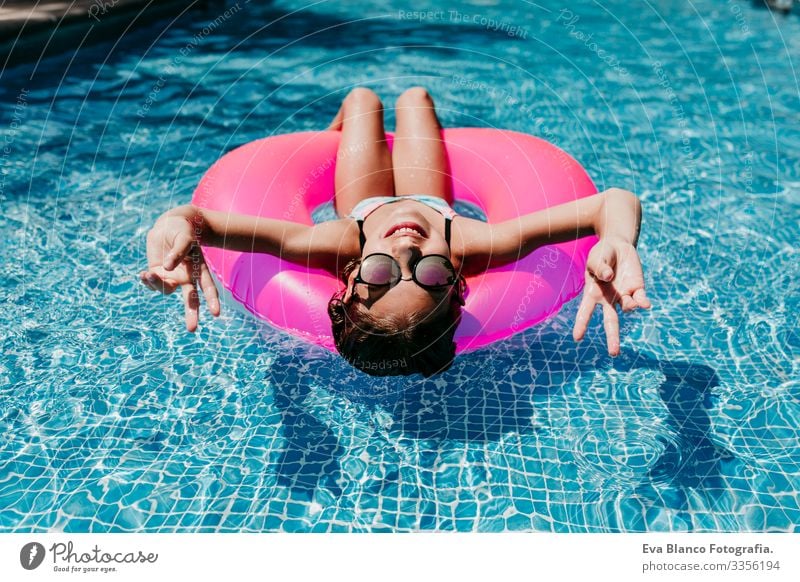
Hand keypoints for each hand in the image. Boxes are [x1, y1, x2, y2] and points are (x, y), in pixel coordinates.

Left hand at [139, 206, 219, 331]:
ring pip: (167, 290)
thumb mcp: (183, 238)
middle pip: (191, 298)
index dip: (211, 299)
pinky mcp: (158, 272)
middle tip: (192, 330)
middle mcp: (186, 276)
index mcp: (198, 268)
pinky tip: (143, 274)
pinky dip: (147, 280)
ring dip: (157, 285)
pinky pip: (152, 282)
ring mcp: (172, 276)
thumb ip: (177, 253)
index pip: (207, 286)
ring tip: (147, 274)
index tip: (216, 313)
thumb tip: (167, 267)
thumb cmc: (182, 230)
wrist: (170, 224)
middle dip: (192, 314)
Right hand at [572, 236, 650, 355]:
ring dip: (629, 306)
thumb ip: (599, 267)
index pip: (585, 312)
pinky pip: (640, 299)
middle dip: (612, 337)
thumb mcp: (595, 258)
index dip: (581, 324)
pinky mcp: (637, 288)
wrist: (618, 245)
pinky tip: (646, 305)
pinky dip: (643, 303)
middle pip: (610, 322)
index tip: (577, 338)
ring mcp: (623, 295)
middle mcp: (608, 299)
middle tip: (614, 354)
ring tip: (632, 303)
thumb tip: (608, 278)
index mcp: (593, 293)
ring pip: (627, 308)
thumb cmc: (601, 254)